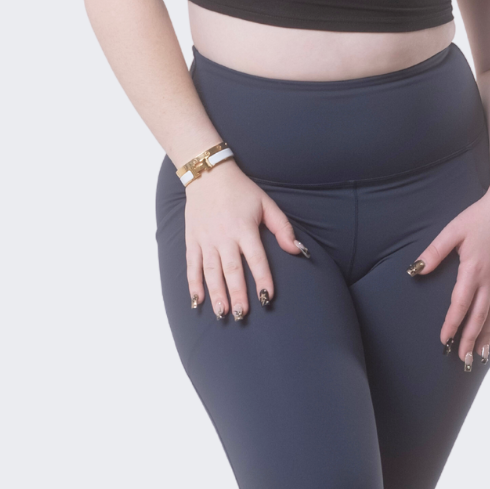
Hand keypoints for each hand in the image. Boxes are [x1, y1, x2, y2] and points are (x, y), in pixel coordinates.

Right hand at [184, 162, 306, 318]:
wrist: (208, 174)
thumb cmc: (241, 191)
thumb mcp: (266, 204)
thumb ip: (282, 228)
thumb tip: (297, 250)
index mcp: (245, 228)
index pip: (256, 258)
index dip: (262, 279)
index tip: (267, 298)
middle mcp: (224, 236)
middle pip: (232, 269)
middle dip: (237, 293)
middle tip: (241, 314)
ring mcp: (206, 239)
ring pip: (211, 271)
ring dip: (216, 293)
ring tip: (221, 312)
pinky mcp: (192, 240)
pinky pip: (192, 265)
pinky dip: (193, 283)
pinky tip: (197, 301)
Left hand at [410, 169, 489, 365]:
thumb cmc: (481, 215)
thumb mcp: (453, 230)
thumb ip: (434, 252)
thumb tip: (416, 270)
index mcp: (473, 270)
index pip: (460, 305)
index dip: (452, 325)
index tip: (444, 341)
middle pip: (480, 316)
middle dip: (471, 340)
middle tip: (464, 360)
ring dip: (488, 336)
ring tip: (482, 355)